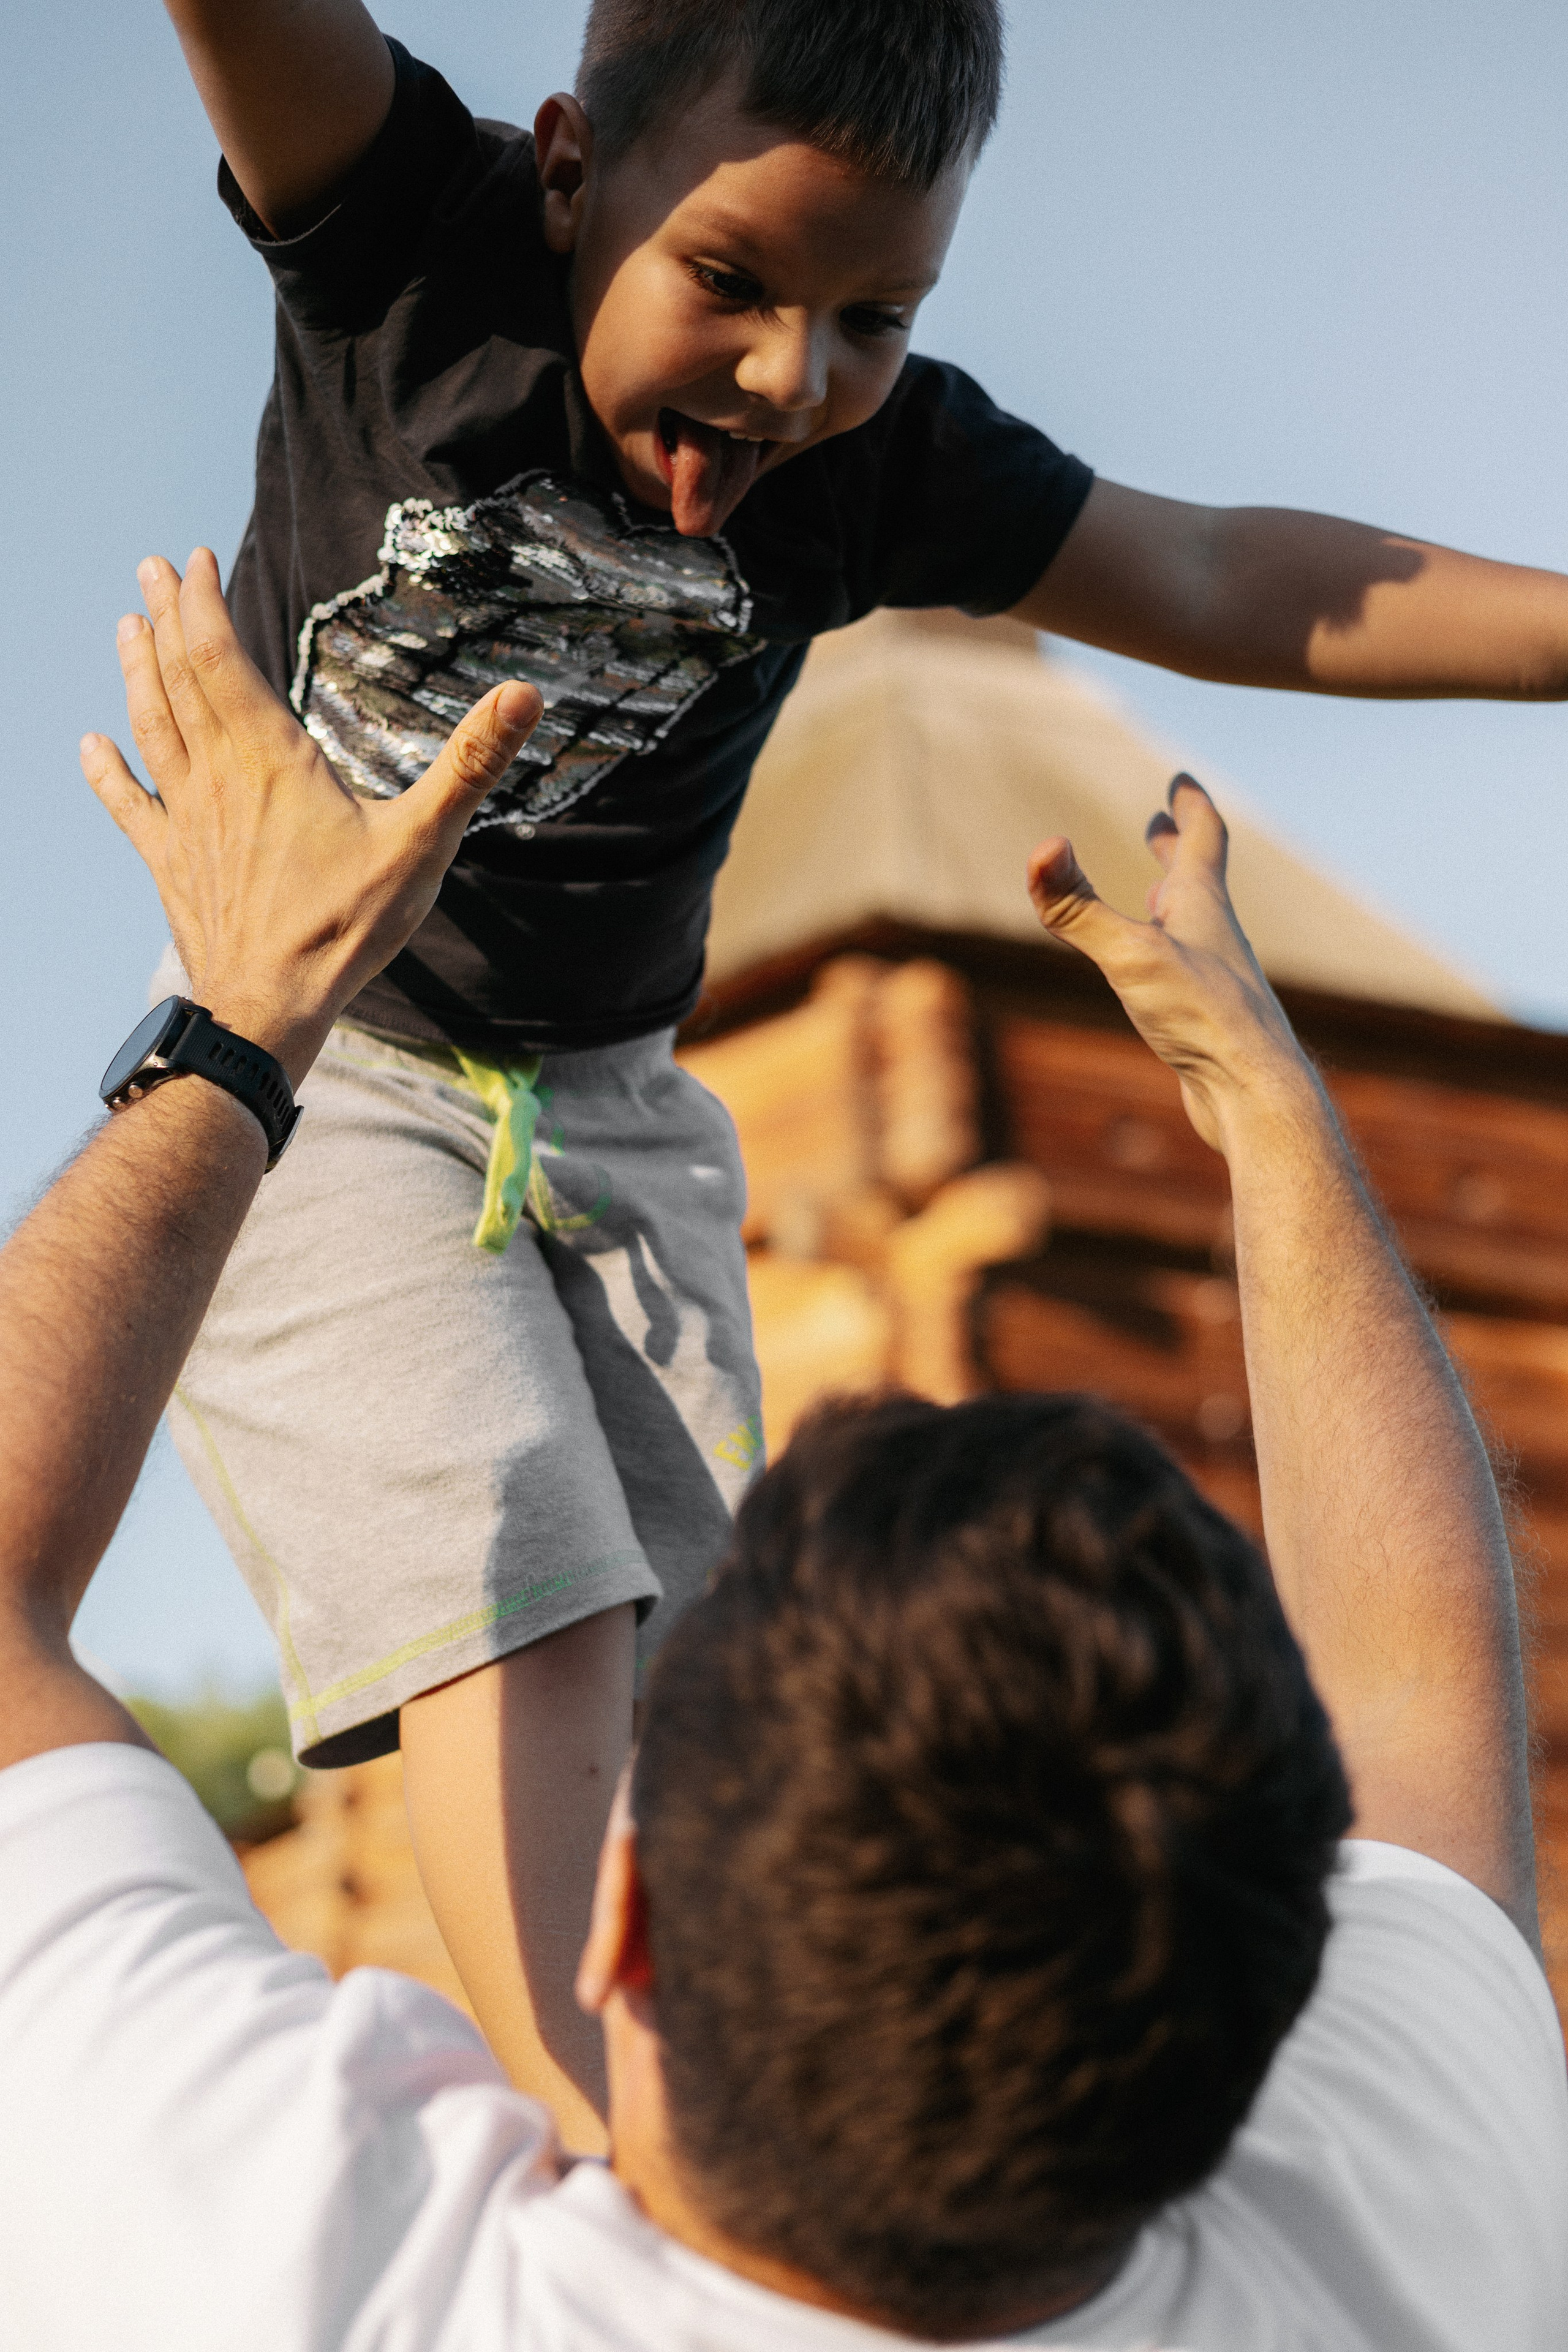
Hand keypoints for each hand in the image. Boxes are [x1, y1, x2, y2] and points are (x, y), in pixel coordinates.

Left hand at [81, 550, 541, 1086]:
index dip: (201, 605)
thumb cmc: (345, 928)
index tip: (193, 560)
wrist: (269, 1008)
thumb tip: (524, 694)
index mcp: (271, 759)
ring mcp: (186, 821)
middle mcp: (216, 778)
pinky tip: (90, 746)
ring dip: (136, 674)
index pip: (219, 659)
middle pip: (177, 680)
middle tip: (153, 569)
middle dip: (164, 619)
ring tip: (125, 628)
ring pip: (151, 728)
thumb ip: (470, 763)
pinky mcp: (171, 864)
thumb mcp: (423, 842)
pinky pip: (130, 807)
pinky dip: (107, 772)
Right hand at [1026, 773, 1315, 1154]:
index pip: (1203, 838)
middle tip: (1163, 821)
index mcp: (1203, 907)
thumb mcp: (1130, 956)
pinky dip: (1169, 956)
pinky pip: (1187, 974)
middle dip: (1178, 846)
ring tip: (1157, 893)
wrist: (1253, 1093)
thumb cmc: (1204, 1018)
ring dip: (1174, 901)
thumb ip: (1079, 909)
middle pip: (1199, 879)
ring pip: (1194, 928)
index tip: (1180, 780)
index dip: (1189, 805)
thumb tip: (1041, 850)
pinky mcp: (1207, 1022)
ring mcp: (1215, 980)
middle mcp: (1215, 937)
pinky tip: (1158, 979)